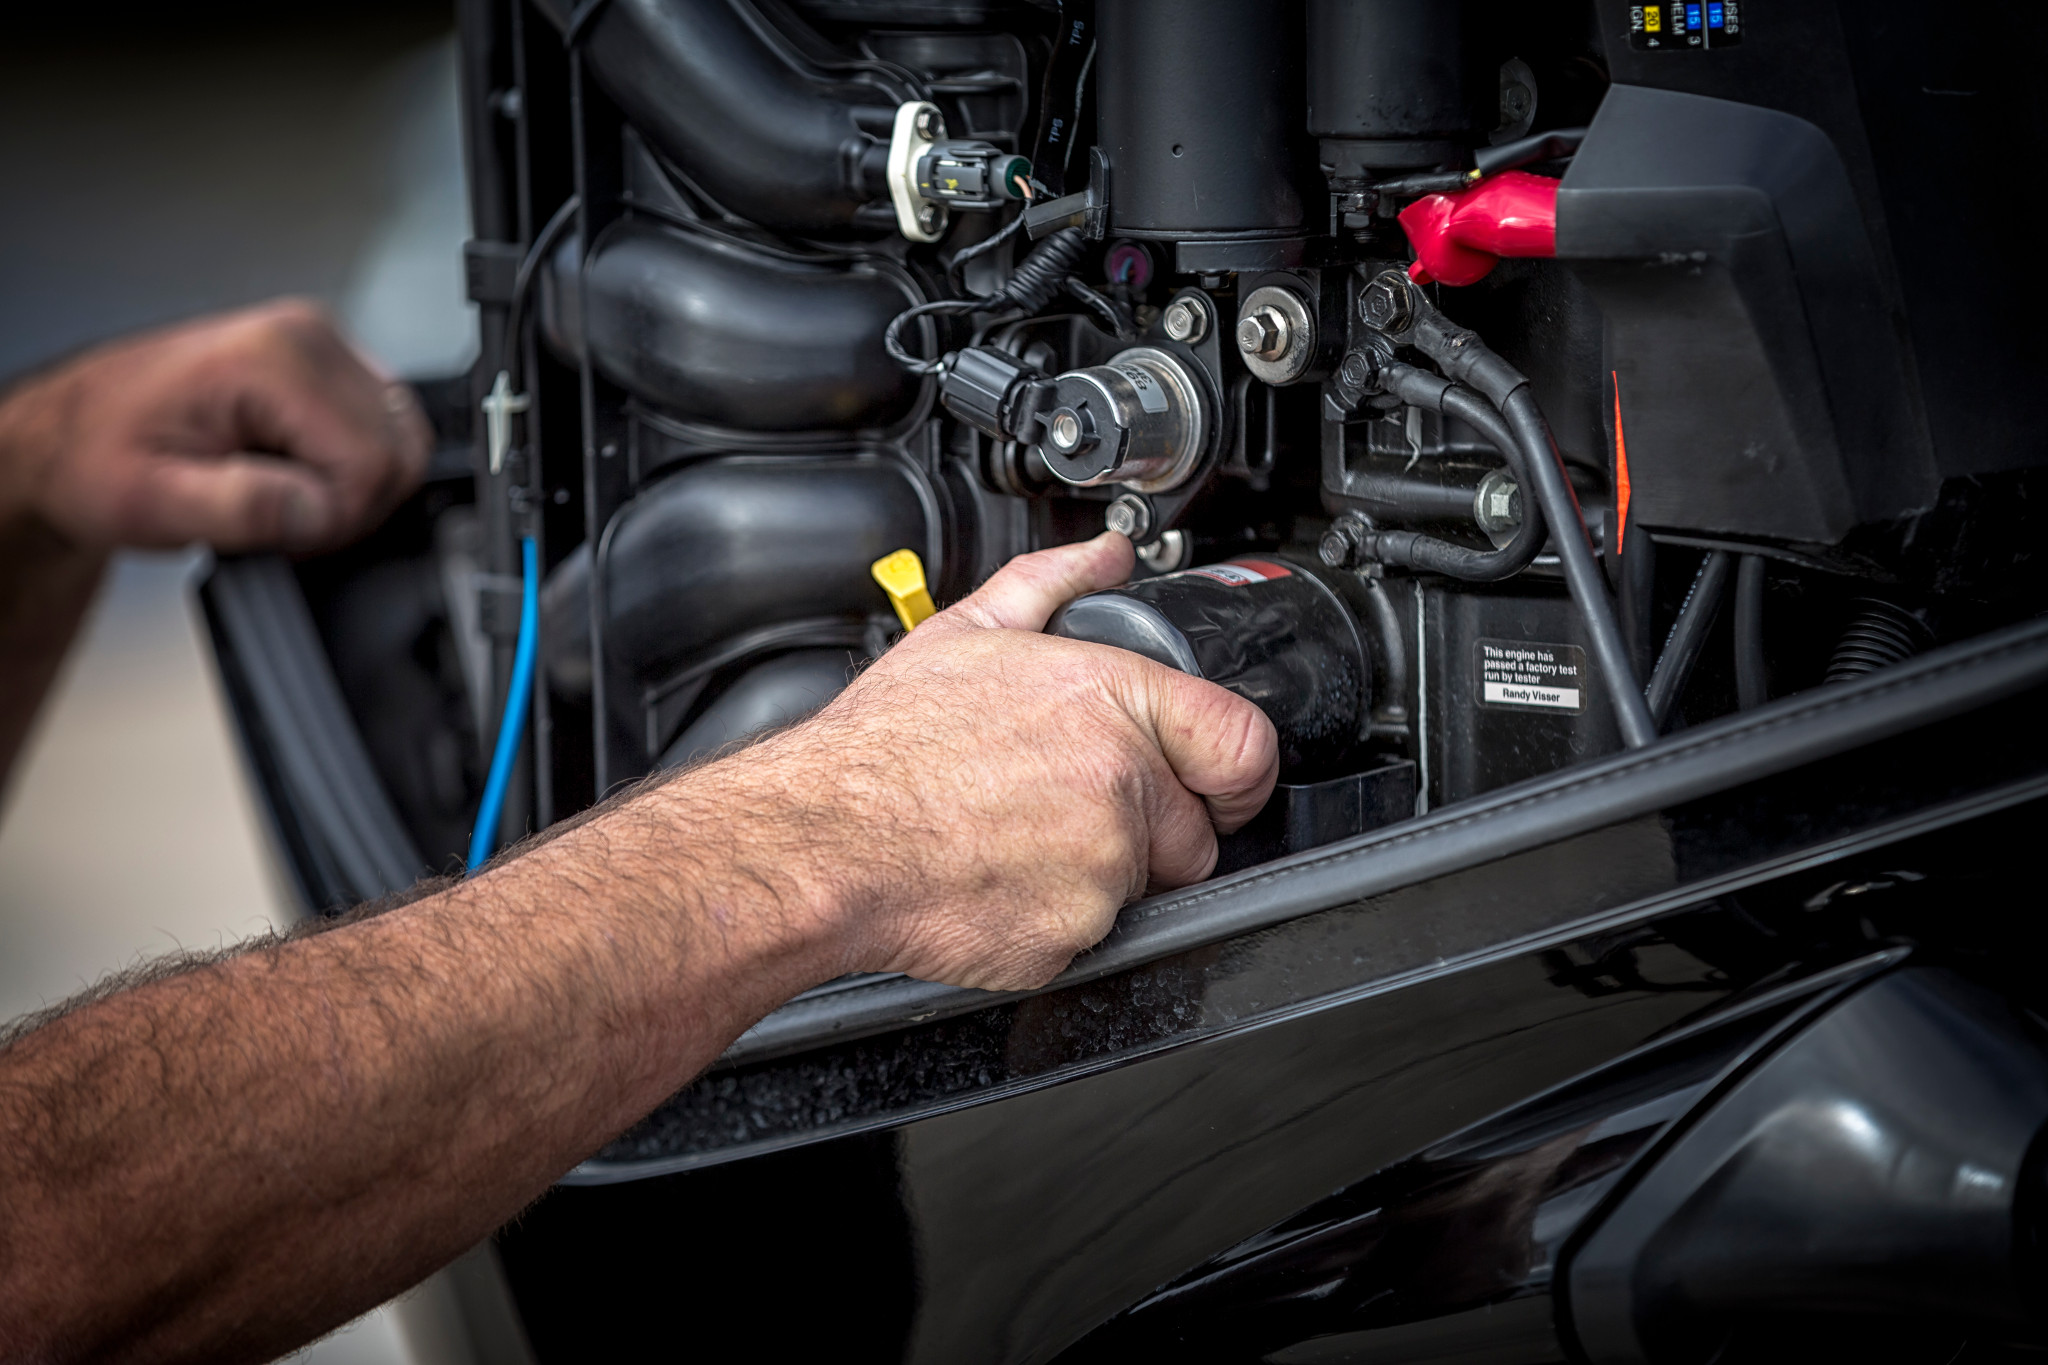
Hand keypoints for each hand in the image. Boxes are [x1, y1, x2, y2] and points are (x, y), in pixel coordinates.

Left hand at [0, 299, 431, 551]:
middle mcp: (308, 336)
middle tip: (280, 516)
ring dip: (354, 487)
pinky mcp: (329, 362)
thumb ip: (236, 507)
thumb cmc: (99, 457)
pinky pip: (386, 429)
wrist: (75, 433)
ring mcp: (323, 344)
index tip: (278, 530)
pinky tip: (296, 469)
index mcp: (271, 358)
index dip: (333, 521)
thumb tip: (313, 511)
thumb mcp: (148, 501)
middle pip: (399, 451)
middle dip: (349, 505)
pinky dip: (353, 466)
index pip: (371, 465)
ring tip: (284, 492)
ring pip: (403, 442)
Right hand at [679, 532, 1280, 991]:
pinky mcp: (1073, 934)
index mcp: (1109, 700)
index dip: (1238, 773)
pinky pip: (1094, 935)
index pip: (1243, 744)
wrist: (822, 841)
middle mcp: (1118, 782)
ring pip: (1144, 887)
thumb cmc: (881, 748)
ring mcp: (1101, 866)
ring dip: (1100, 874)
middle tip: (1069, 812)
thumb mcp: (966, 633)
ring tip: (1018, 840)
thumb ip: (1053, 583)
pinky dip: (1057, 918)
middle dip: (1151, 830)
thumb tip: (1105, 558)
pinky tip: (1000, 879)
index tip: (1222, 785)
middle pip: (1196, 831)